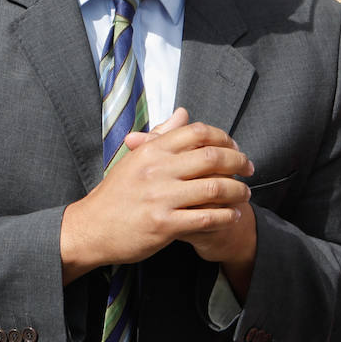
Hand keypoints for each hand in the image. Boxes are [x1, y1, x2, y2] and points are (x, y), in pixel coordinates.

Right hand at [124, 108, 256, 296]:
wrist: (90, 228)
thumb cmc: (114, 194)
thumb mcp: (134, 159)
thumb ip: (161, 136)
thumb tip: (184, 113)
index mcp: (151, 151)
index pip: (197, 132)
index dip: (224, 137)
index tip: (234, 147)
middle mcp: (157, 170)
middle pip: (213, 157)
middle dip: (239, 162)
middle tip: (250, 169)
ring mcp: (161, 198)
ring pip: (215, 188)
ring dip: (238, 191)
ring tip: (245, 194)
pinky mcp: (164, 225)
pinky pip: (206, 218)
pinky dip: (226, 216)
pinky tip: (232, 215)